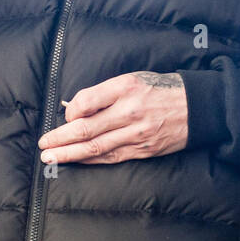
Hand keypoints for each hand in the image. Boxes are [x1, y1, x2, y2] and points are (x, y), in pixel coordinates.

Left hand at [37, 72, 188, 164]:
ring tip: (51, 158)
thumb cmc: (158, 89)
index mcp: (125, 88)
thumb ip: (103, 93)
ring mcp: (137, 134)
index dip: (70, 112)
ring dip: (70, 154)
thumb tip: (75, 109)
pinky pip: (111, 157)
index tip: (64, 116)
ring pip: (96, 148)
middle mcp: (130, 111)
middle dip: (60, 139)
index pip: (87, 102)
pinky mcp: (143, 150)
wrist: (196, 107)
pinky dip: (91, 160)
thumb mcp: (132, 79)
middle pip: (87, 129)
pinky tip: (76, 161)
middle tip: (43, 145)